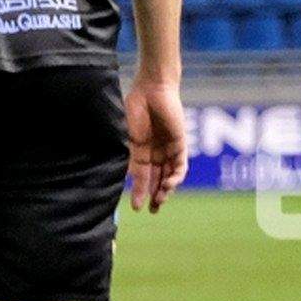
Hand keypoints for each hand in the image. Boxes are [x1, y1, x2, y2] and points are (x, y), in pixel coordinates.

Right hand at [126, 79, 188, 211]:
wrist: (151, 89)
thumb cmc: (134, 108)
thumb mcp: (127, 137)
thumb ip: (127, 157)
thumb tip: (119, 179)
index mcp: (139, 151)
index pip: (141, 176)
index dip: (139, 192)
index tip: (136, 207)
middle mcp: (155, 152)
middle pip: (156, 179)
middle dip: (154, 196)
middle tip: (152, 211)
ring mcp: (168, 149)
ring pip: (169, 175)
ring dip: (165, 190)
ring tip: (159, 201)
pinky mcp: (180, 144)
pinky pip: (180, 165)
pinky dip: (176, 176)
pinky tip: (169, 184)